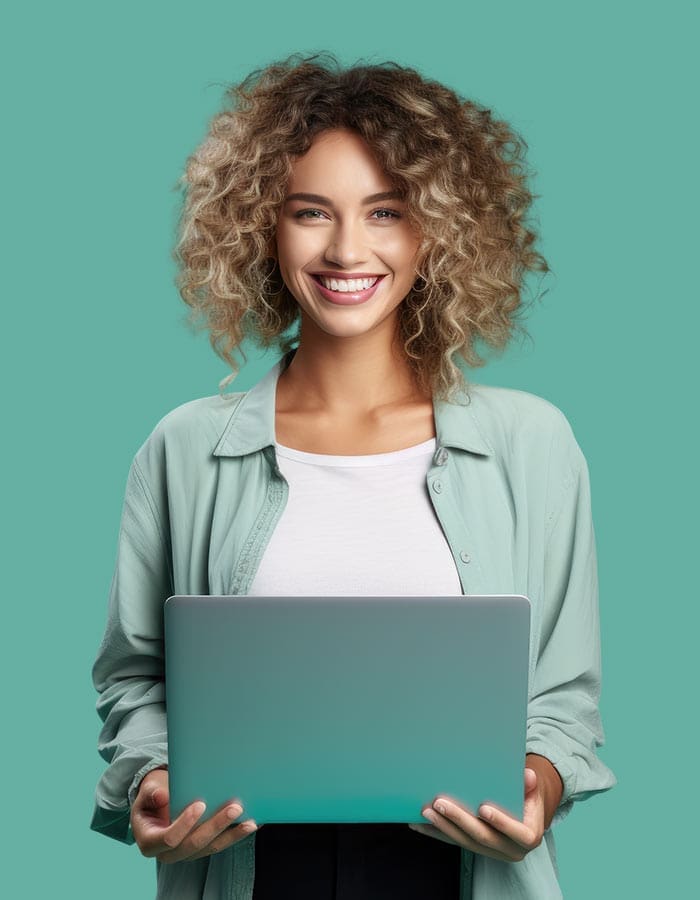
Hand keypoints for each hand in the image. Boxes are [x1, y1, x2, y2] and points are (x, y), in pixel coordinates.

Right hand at [130, 768, 257, 862]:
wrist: (159, 799)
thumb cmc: (154, 793)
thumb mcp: (148, 789)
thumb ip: (152, 793)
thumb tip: (161, 797)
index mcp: (150, 841)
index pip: (169, 839)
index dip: (185, 823)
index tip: (200, 804)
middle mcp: (168, 853)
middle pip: (194, 844)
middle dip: (216, 826)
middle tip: (235, 808)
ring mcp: (187, 852)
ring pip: (211, 847)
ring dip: (232, 834)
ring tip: (250, 821)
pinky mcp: (202, 848)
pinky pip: (220, 844)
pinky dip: (236, 834)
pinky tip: (252, 824)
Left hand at [408, 759, 558, 862]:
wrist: (526, 814)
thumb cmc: (527, 797)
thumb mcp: (534, 790)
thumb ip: (530, 785)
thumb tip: (528, 776)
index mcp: (528, 836)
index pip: (516, 832)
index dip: (500, 821)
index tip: (483, 809)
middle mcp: (509, 849)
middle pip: (482, 836)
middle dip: (460, 820)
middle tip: (440, 804)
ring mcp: (491, 851)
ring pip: (464, 841)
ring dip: (444, 827)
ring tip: (426, 811)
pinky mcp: (475, 848)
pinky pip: (454, 841)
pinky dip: (436, 832)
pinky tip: (420, 824)